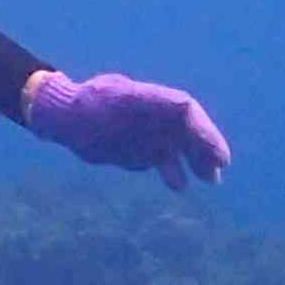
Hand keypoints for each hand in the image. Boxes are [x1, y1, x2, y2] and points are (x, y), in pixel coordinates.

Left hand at [23, 70, 229, 189]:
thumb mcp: (98, 104)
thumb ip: (126, 107)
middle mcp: (154, 114)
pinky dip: (173, 172)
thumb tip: (154, 109)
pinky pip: (164, 160)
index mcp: (147, 98)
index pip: (183, 109)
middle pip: (188, 128)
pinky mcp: (143, 148)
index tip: (214, 147)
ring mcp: (150, 131)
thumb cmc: (80, 108)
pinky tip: (180, 185)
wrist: (64, 118)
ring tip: (212, 180)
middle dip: (206, 146)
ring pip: (181, 146)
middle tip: (220, 166)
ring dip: (197, 161)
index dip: (202, 128)